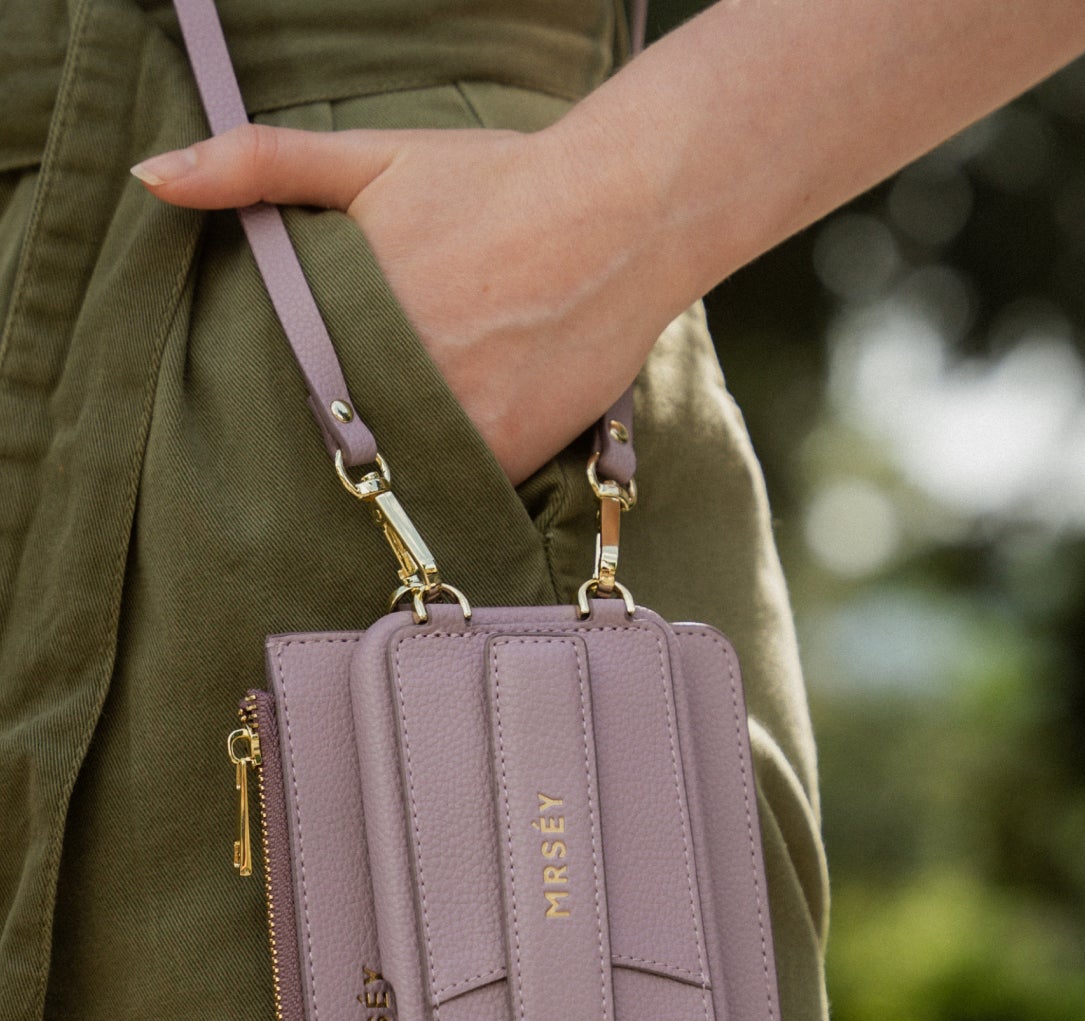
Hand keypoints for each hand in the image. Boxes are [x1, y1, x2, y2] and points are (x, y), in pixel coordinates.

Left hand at [131, 122, 672, 482]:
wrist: (622, 212)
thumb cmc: (496, 181)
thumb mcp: (372, 156)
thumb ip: (258, 162)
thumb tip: (152, 176)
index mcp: (349, 317)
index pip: (282, 390)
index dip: (282, 402)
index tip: (273, 413)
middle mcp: (399, 382)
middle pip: (338, 440)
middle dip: (339, 437)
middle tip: (355, 422)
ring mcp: (458, 426)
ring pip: (399, 475)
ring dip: (397, 467)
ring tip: (413, 436)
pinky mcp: (510, 455)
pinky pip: (463, 489)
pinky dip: (457, 475)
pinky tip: (468, 435)